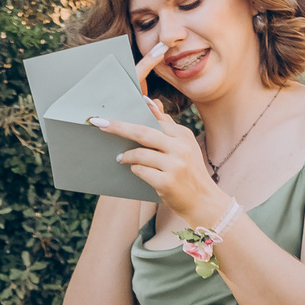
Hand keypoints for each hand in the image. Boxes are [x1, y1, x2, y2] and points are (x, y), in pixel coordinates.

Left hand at [92, 48, 223, 227]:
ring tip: (120, 158)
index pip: (154, 121)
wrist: (204, 201)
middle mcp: (181, 148)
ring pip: (140, 153)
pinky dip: (135, 169)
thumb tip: (151, 102)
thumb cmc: (189, 172)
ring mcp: (175, 165)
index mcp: (183, 135)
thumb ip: (167, 126)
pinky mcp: (167, 182)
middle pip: (143, 132)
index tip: (112, 116)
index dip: (132, 116)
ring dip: (127, 156)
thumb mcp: (184, 146)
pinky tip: (134, 170)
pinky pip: (141, 171)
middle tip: (100, 124)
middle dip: (119, 127)